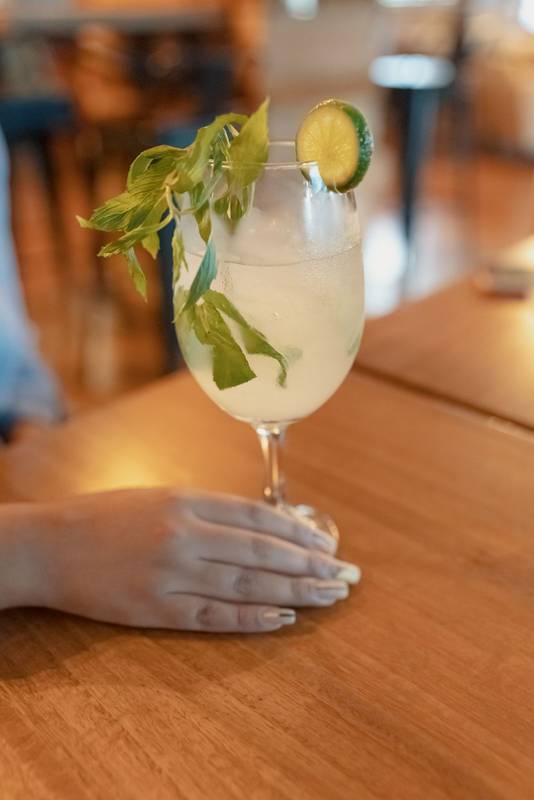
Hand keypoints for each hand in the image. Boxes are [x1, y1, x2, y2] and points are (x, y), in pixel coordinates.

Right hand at [36, 488, 360, 632]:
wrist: (52, 546)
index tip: (329, 545)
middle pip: (262, 551)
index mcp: (187, 501)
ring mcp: (172, 575)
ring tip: (331, 596)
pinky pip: (214, 615)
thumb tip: (264, 526)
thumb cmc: (108, 516)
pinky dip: (252, 618)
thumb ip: (210, 510)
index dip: (298, 533)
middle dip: (310, 564)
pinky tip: (284, 619)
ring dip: (295, 591)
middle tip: (347, 575)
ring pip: (248, 583)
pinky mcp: (157, 610)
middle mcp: (186, 536)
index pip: (258, 518)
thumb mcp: (161, 496)